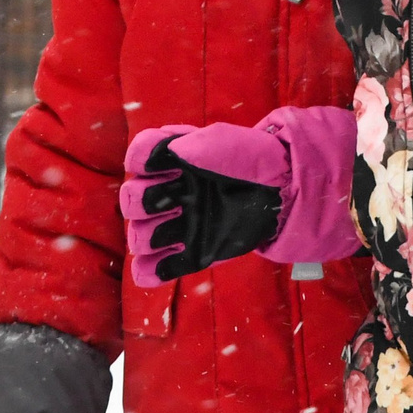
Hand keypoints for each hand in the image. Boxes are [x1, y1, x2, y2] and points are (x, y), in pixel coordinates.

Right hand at [118, 108, 359, 285]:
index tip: (165, 163)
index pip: (138, 158)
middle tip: (173, 200)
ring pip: (139, 237)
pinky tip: (159, 266)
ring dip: (145, 236)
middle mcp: (171, 194)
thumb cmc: (249, 160)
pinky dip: (149, 271)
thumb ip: (187, 144)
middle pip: (131, 202)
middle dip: (142, 201)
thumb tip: (159, 155)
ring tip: (174, 231)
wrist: (281, 191)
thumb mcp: (218, 141)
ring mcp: (181, 225)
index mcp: (173, 163)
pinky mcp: (194, 253)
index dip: (143, 160)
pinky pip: (156, 270)